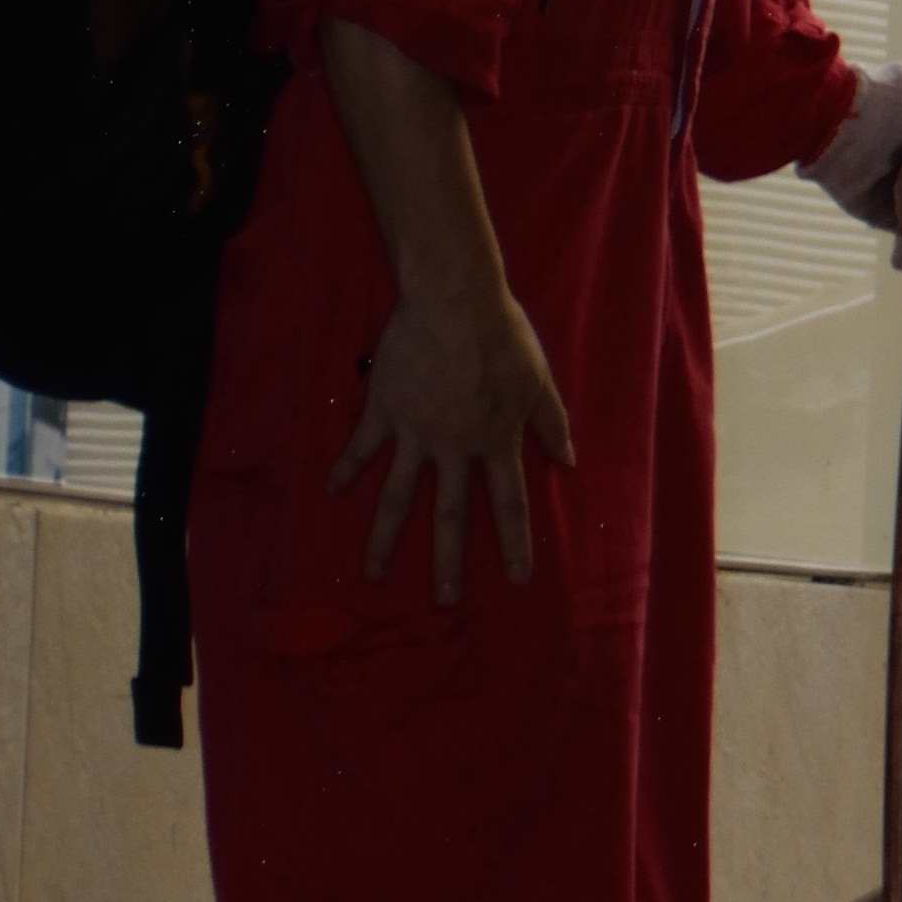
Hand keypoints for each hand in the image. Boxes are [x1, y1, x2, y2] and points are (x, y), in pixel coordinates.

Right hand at [334, 274, 574, 599]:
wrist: (453, 299)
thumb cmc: (503, 335)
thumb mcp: (540, 379)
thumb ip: (552, 423)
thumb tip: (569, 461)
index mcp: (496, 441)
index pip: (508, 504)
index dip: (514, 543)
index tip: (518, 579)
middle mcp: (455, 447)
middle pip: (449, 515)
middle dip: (447, 562)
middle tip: (444, 602)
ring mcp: (415, 433)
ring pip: (397, 496)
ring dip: (384, 538)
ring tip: (373, 573)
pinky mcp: (384, 411)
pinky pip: (362, 447)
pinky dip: (346, 468)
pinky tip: (332, 490)